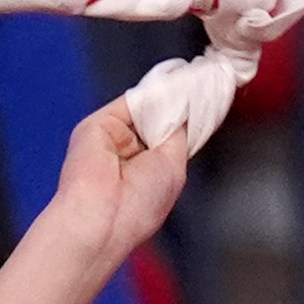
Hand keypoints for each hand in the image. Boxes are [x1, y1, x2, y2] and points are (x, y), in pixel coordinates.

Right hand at [31, 98, 189, 281]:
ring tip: (191, 90)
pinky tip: (173, 87)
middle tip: (203, 94)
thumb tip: (184, 106)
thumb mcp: (173, 167)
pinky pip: (131, 101)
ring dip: (169, 100)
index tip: (206, 105)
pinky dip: (153, 93)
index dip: (185, 123)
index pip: (167, 139)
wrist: (101, 216)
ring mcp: (111, 138)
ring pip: (146, 108)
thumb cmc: (138, 206)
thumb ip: (178, 135)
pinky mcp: (97, 125)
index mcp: (145, 172)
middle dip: (179, 110)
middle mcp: (127, 155)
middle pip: (157, 120)